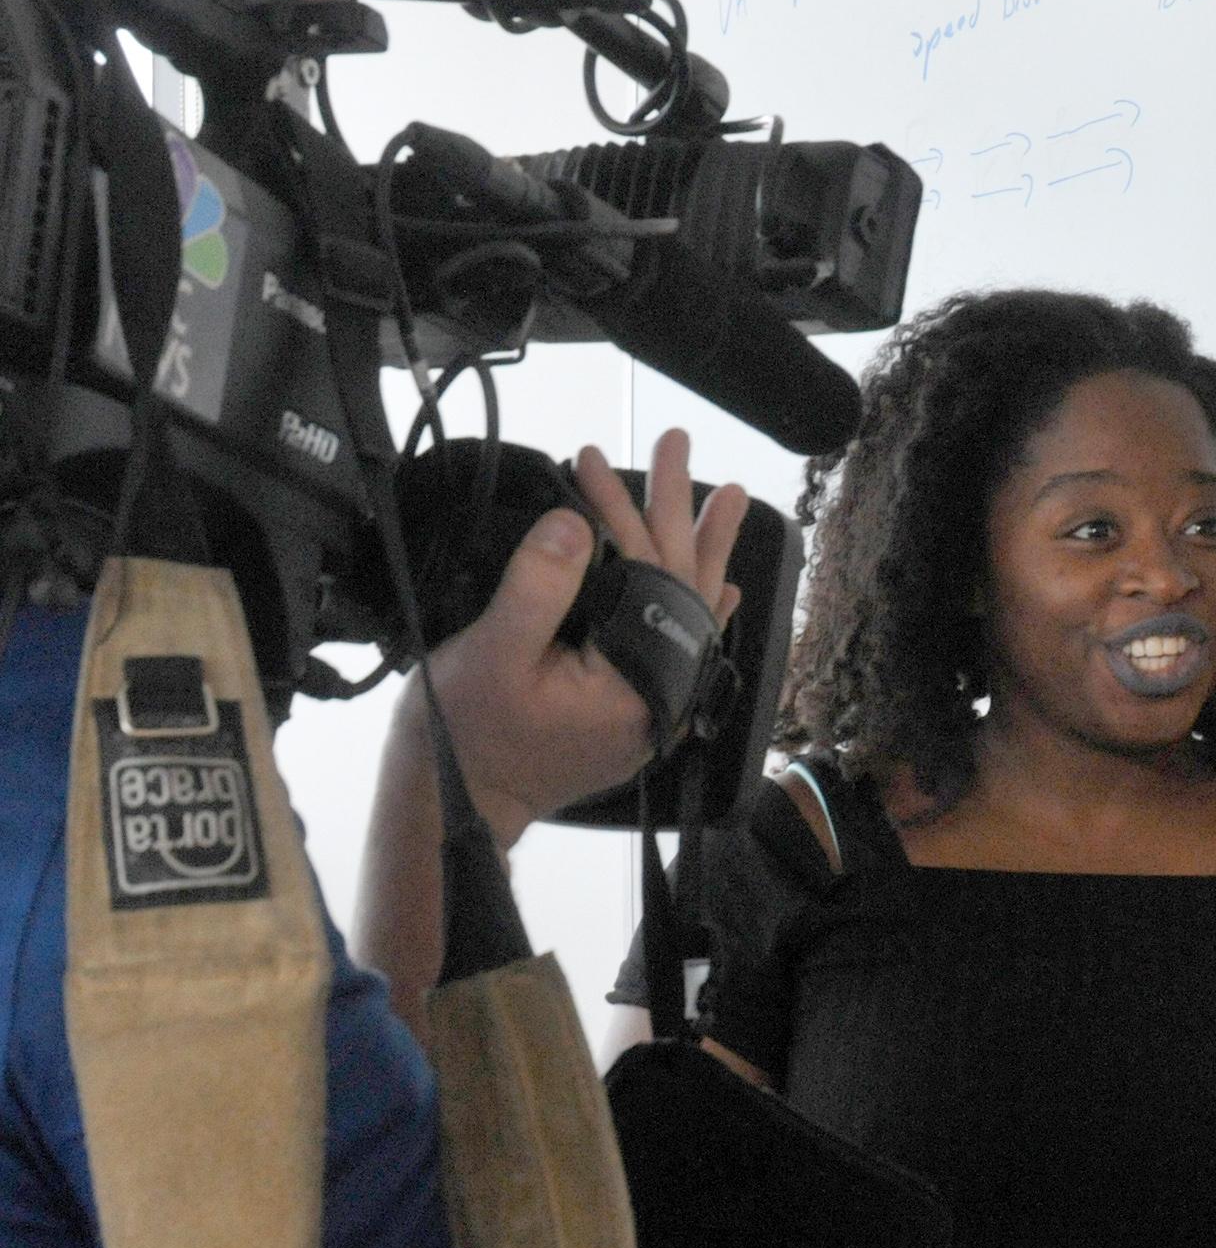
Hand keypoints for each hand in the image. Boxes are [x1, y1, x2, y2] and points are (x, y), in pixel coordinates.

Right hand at [415, 431, 750, 843]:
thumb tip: (576, 524)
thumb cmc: (465, 731)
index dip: (624, 507)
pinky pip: (681, 647)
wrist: (456, 805)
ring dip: (700, 550)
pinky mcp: (638, 709)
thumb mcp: (496, 652)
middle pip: (682, 584)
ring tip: (727, 498)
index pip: (648, 572)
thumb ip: (540, 587)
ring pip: (690, 612)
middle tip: (678, 442)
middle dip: (676, 510)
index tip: (594, 456)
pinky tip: (721, 586)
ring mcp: (656, 705)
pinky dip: (698, 607)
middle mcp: (662, 692)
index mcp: (638, 679)